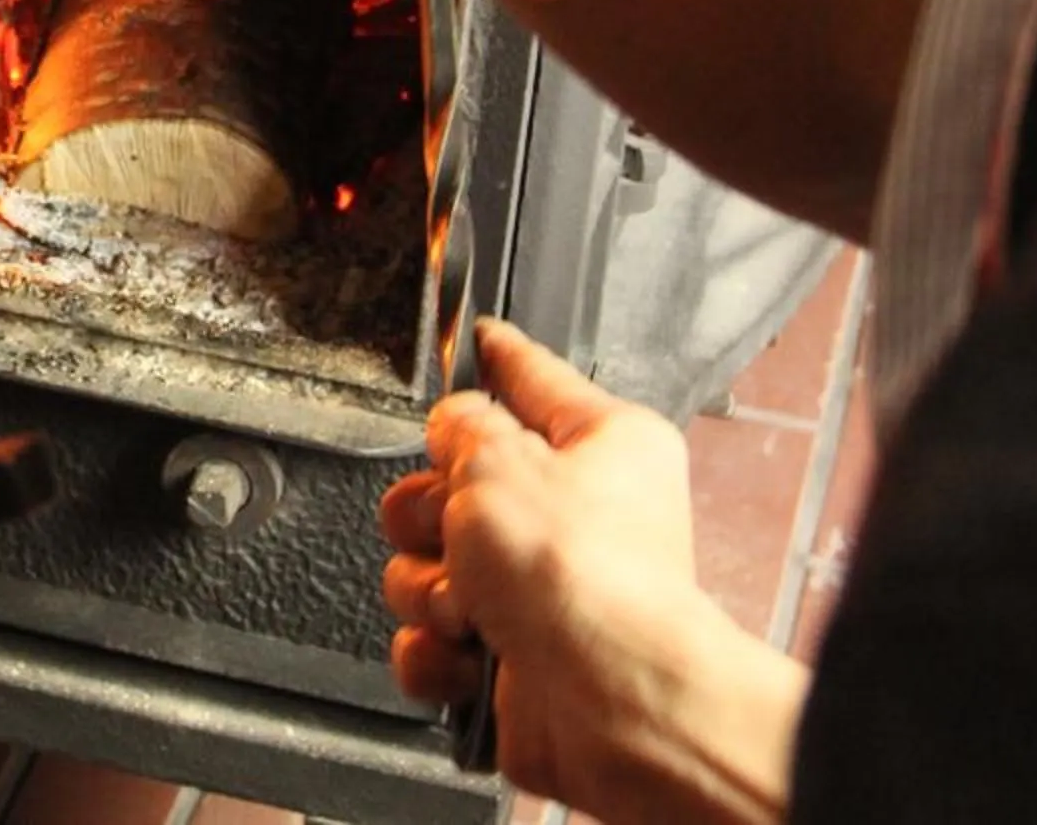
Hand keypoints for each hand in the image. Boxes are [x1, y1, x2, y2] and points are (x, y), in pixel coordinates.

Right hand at [381, 319, 808, 823]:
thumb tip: (453, 428)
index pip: (533, 379)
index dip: (494, 358)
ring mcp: (542, 594)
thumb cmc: (584, 576)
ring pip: (429, 568)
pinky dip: (438, 653)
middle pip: (455, 486)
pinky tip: (468, 654)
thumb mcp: (498, 458)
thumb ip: (461, 426)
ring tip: (472, 605)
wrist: (608, 700)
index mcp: (600, 447)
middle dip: (431, 515)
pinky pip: (431, 641)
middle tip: (454, 529)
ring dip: (431, 589)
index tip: (476, 336)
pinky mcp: (512, 661)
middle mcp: (576, 518)